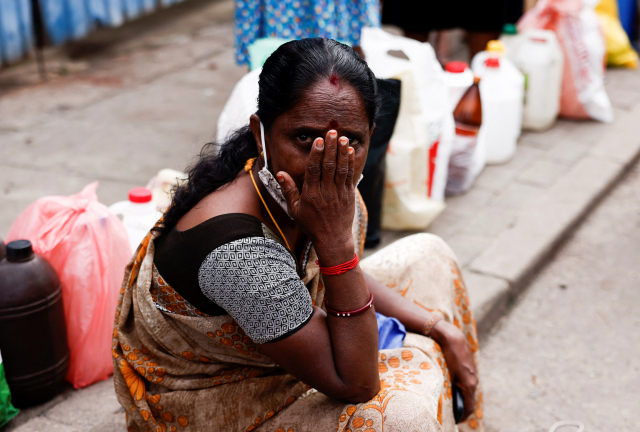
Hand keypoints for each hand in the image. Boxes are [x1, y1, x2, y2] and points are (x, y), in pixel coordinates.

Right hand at [277, 130, 355, 260]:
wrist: (332, 239)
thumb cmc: (311, 225)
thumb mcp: (295, 210)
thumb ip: (289, 190)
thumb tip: (281, 173)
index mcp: (311, 194)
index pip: (314, 170)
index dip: (316, 154)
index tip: (318, 141)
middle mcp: (326, 192)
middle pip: (328, 166)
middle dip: (330, 148)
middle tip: (331, 132)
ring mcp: (339, 193)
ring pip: (341, 169)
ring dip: (341, 152)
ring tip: (342, 137)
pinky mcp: (349, 194)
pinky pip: (350, 176)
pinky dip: (350, 162)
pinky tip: (350, 150)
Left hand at [430, 320, 477, 420]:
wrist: (453, 338)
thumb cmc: (447, 355)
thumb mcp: (446, 374)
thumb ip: (449, 388)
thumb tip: (448, 400)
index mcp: (468, 384)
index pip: (469, 407)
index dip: (462, 416)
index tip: (455, 420)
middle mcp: (473, 381)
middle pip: (469, 401)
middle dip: (461, 408)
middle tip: (451, 413)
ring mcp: (473, 374)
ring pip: (468, 391)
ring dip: (462, 398)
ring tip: (451, 401)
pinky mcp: (471, 369)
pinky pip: (468, 383)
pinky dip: (462, 388)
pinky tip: (453, 387)